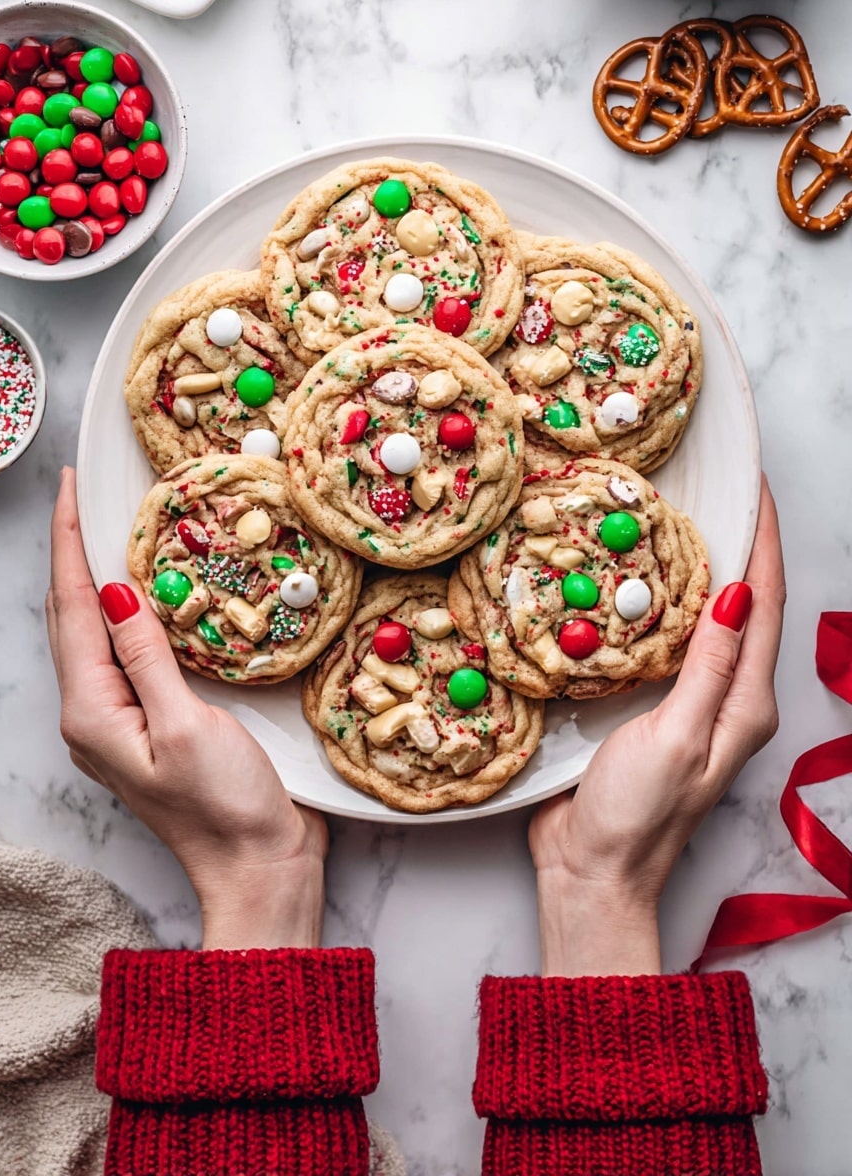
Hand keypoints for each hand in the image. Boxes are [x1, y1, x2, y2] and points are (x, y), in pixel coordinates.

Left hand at [46, 468, 326, 949]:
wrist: (259, 871)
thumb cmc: (226, 808)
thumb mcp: (186, 725)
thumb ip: (148, 656)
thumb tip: (116, 590)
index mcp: (92, 712)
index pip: (72, 607)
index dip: (70, 543)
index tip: (72, 487)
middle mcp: (94, 714)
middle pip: (71, 616)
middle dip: (74, 551)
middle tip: (84, 492)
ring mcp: (121, 721)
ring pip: (96, 632)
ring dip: (96, 578)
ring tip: (106, 526)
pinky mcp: (152, 723)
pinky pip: (128, 652)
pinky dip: (130, 611)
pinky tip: (148, 590)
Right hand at [529, 476, 784, 975]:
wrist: (591, 874)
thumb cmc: (636, 816)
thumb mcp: (677, 738)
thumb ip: (707, 669)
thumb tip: (736, 594)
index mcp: (745, 704)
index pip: (766, 604)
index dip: (764, 541)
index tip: (756, 484)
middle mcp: (726, 697)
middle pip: (743, 604)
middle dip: (738, 542)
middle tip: (715, 484)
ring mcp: (688, 700)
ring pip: (701, 616)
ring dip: (697, 565)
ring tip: (677, 513)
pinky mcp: (648, 705)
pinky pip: (661, 638)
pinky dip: (656, 599)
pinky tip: (631, 577)